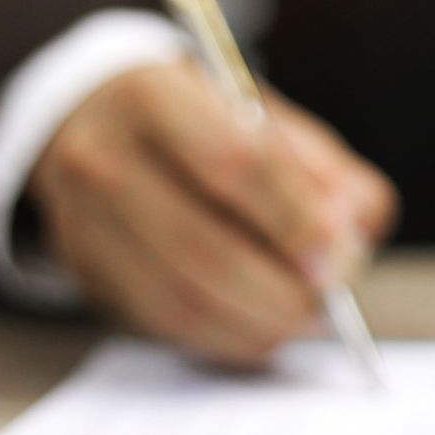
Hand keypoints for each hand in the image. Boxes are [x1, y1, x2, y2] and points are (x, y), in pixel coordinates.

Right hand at [28, 61, 398, 365]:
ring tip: (307, 316)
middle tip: (330, 301)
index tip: (339, 258)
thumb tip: (349, 240)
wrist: (99, 119)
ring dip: (261, 323)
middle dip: (283, 289)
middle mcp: (104, 158)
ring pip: (183, 300)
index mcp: (155, 97)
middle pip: (203, 247)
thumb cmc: (204, 119)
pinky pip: (168, 325)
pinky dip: (230, 337)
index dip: (295, 220)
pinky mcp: (88, 273)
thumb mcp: (269, 117)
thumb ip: (324, 172)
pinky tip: (265, 327)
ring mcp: (85, 222)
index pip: (233, 164)